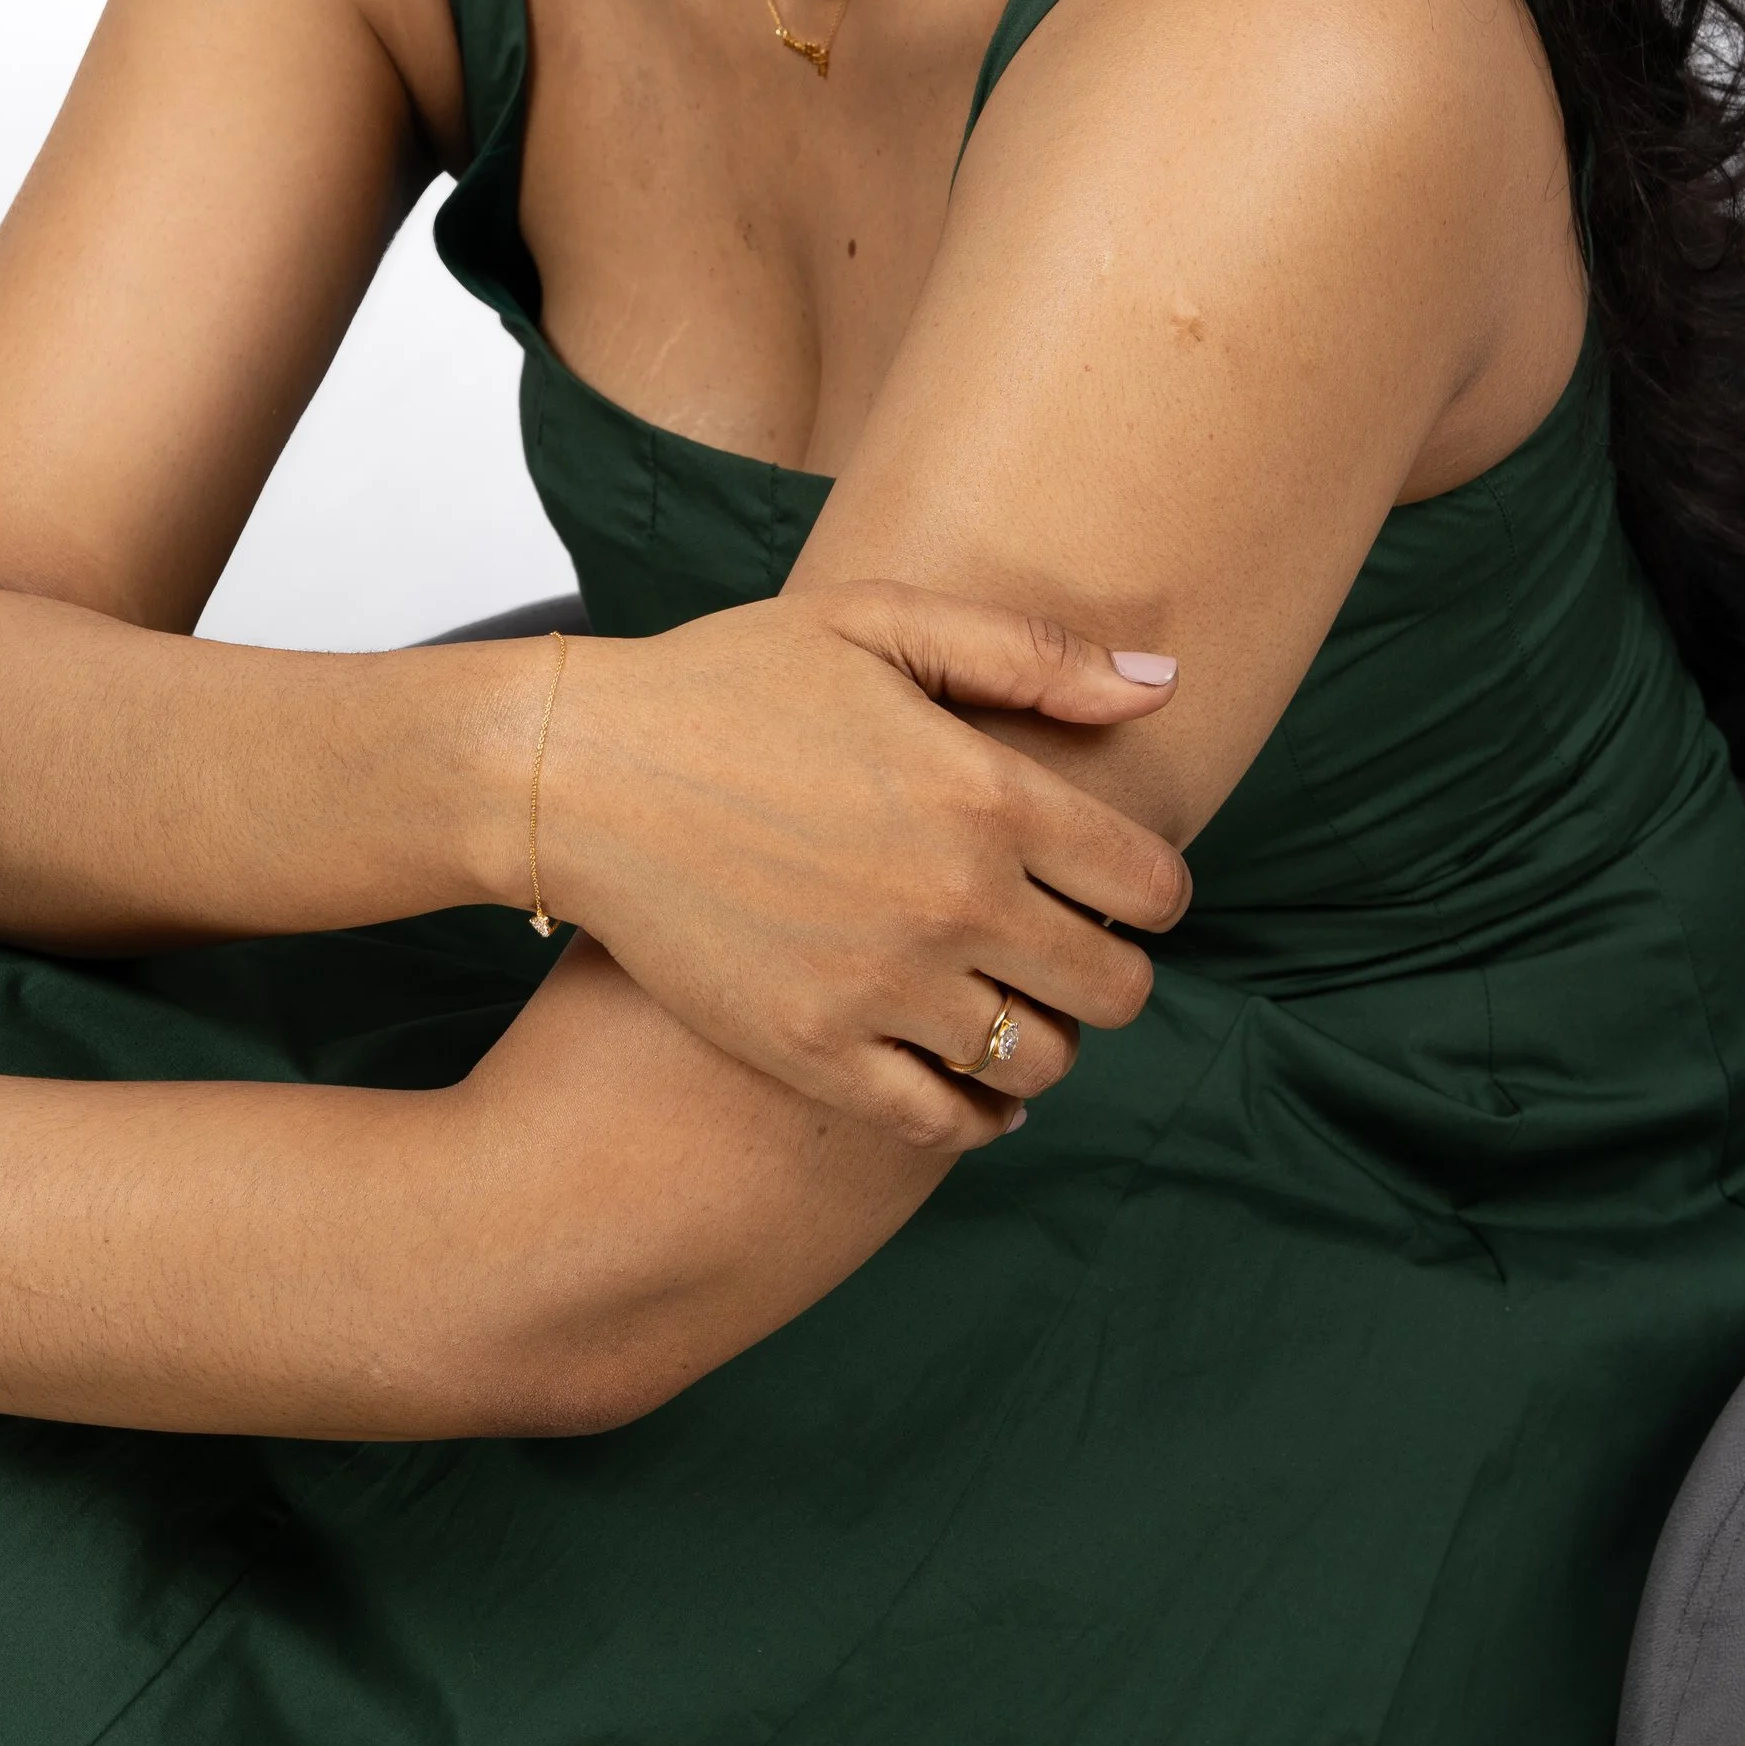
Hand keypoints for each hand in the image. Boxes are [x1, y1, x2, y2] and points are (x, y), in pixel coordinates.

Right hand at [527, 585, 1188, 1144]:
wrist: (579, 769)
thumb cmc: (729, 678)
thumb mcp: (879, 621)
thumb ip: (1032, 654)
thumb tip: (1165, 689)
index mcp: (986, 792)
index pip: (1152, 885)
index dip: (1153, 887)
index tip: (1116, 882)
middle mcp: (954, 901)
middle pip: (1114, 989)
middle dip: (1109, 968)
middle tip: (1063, 943)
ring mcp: (884, 987)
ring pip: (1039, 1063)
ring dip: (1044, 1038)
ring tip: (1007, 1001)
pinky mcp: (814, 1051)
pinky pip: (945, 1124)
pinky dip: (978, 1115)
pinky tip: (968, 1081)